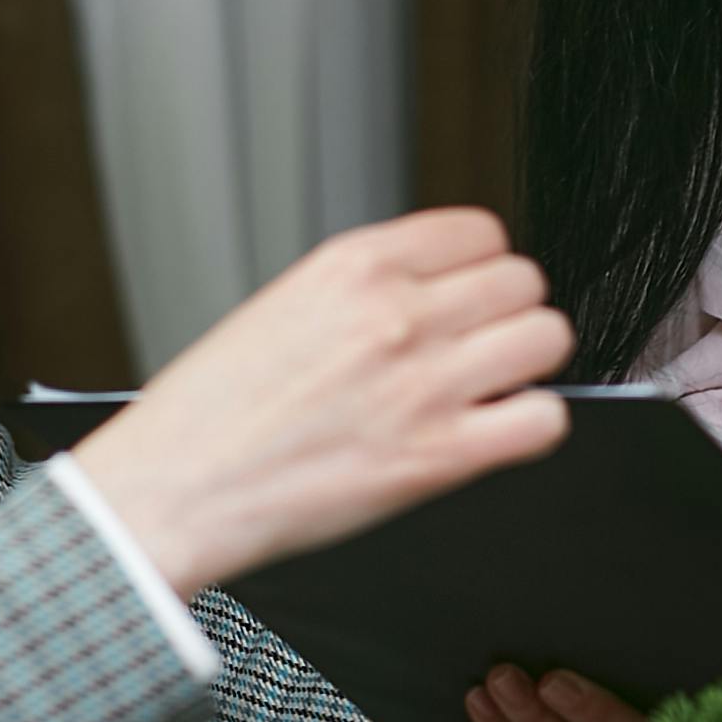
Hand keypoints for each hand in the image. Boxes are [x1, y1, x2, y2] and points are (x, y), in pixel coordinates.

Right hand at [70, 208, 571, 595]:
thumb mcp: (286, 305)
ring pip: (548, 339)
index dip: (482, 268)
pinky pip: (545, 419)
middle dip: (508, 315)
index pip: (482, 231)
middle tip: (479, 349)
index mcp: (356, 266)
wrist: (174, 490)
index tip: (469, 296)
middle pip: (524, 281)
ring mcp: (423, 383)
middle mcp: (396, 313)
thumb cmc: (214, 412)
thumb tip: (440, 292)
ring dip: (528, 365)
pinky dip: (532, 426)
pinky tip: (493, 434)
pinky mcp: (438, 456)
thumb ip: (370, 289)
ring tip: (489, 389)